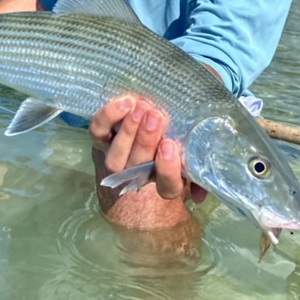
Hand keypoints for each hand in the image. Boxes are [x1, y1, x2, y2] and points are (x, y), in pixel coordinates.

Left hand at [89, 96, 204, 202]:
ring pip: (115, 158)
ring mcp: (118, 157)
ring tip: (141, 108)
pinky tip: (125, 103)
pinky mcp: (101, 139)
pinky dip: (108, 118)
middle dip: (145, 141)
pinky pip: (98, 133)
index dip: (167, 170)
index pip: (167, 186)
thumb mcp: (194, 147)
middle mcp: (139, 172)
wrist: (151, 114)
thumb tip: (200, 196)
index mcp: (166, 178)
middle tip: (155, 117)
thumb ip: (201, 166)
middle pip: (138, 167)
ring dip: (128, 132)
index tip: (170, 145)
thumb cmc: (179, 131)